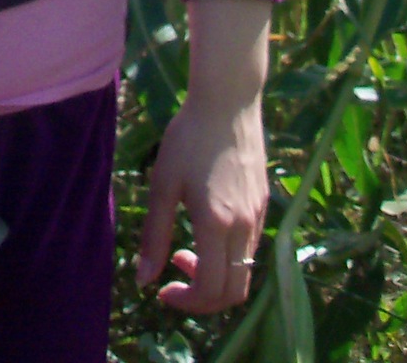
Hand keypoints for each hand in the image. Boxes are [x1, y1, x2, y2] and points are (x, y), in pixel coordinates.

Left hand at [137, 89, 267, 314]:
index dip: (186, 302)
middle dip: (203, 299)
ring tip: (182, 251)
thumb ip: (154, 235)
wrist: (228, 103)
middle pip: (234, 293)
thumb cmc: (188, 139)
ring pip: (244, 273)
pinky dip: (226, 258)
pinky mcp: (263, 206)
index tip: (161, 290)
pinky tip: (203, 232)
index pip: (211, 290)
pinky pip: (249, 250)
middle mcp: (245, 228)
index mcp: (217, 225)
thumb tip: (143, 280)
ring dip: (214, 276)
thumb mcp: (163, 185)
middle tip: (173, 278)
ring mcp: (258, 217)